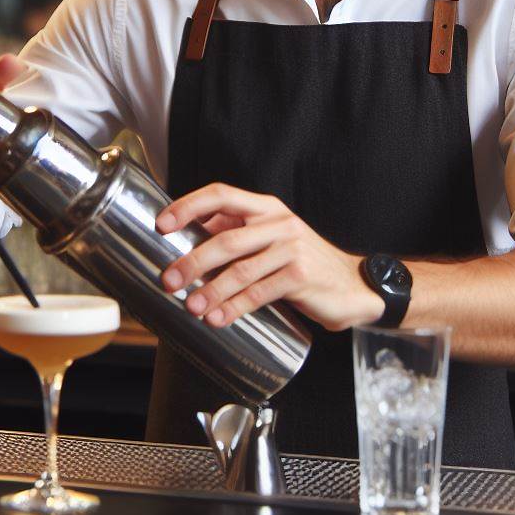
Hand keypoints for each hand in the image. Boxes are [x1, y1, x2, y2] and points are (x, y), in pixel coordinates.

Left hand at [156, 183, 383, 331]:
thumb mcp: (272, 240)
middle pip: (225, 239)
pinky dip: (235, 307)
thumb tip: (189, 242)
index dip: (188, 206)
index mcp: (266, 208)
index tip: (161, 224)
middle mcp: (278, 222)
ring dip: (210, 290)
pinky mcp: (300, 275)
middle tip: (169, 280)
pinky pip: (259, 292)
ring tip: (190, 306)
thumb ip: (238, 237)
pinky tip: (218, 319)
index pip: (221, 195)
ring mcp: (291, 248)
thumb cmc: (303, 263)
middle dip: (192, 261)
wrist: (353, 285)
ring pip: (240, 270)